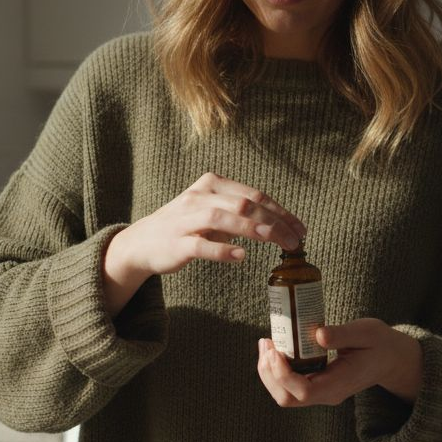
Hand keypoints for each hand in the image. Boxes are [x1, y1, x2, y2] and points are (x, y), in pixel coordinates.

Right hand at [102, 172, 304, 314]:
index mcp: (212, 185)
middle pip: (244, 204)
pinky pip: (201, 245)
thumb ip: (240, 212)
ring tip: (276, 241)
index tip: (300, 228)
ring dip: (253, 229)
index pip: (254, 195)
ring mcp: (186, 219)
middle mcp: (199, 197)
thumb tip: (279, 223)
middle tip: (295, 240)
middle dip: (274, 221)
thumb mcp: (212, 211)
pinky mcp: (176, 243)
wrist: (142, 243)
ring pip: (223, 218)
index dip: (281, 211)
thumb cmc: (184, 227)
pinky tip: (241, 257)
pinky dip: (222, 250)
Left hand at [256, 319, 423, 406]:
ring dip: (269, 372)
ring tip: (266, 344)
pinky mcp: (316, 385)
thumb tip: (318, 335)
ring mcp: (321, 393)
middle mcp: (327, 394)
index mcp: (339, 385)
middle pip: (287, 398)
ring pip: (285, 394)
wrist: (391, 359)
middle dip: (269, 373)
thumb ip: (342, 334)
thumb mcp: (367, 332)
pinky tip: (275, 348)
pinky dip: (276, 369)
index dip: (283, 374)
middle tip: (266, 343)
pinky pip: (289, 386)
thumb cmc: (380, 344)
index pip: (304, 391)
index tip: (276, 350)